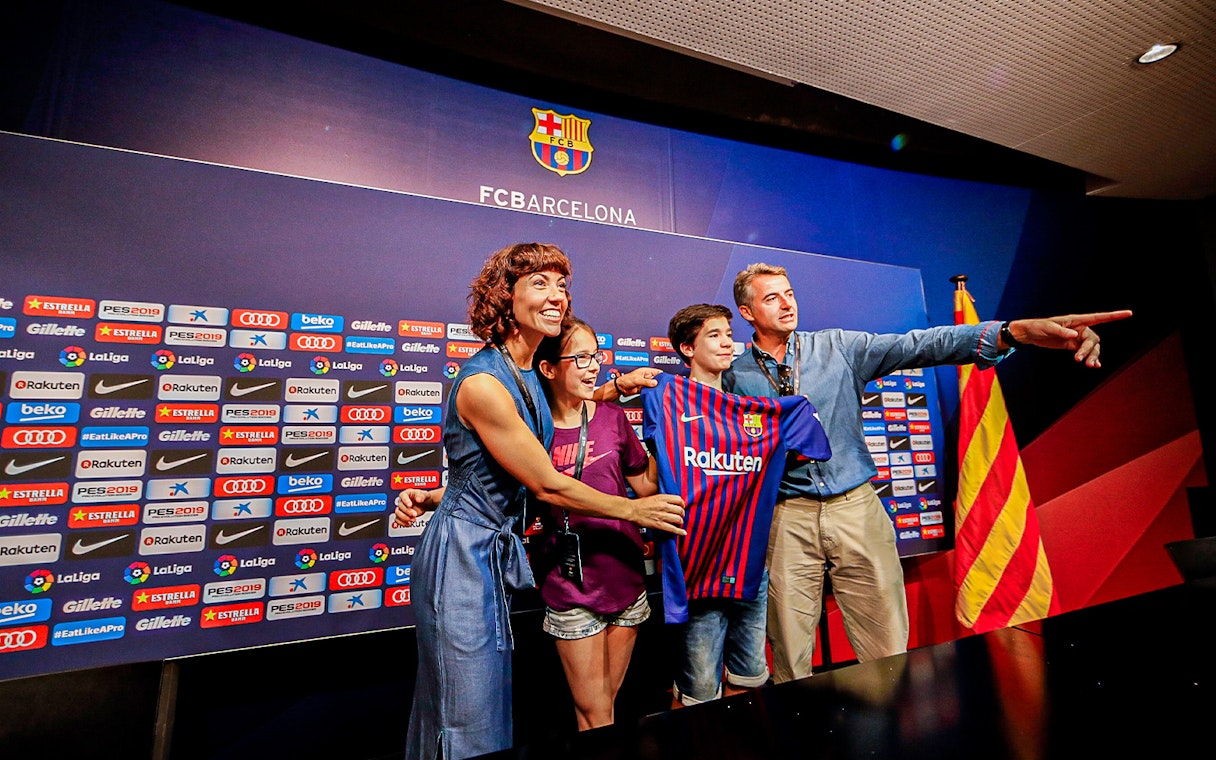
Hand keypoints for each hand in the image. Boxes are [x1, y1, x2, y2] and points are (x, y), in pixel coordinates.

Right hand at [392, 488, 432, 527]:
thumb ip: (421, 496)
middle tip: (415, 514)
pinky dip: (402, 523)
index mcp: (406, 494)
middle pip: (400, 506)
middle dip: (407, 511)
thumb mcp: (424, 494)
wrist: (424, 504)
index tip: (410, 505)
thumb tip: (419, 499)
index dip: (406, 501)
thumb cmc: (422, 497)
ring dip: (404, 518)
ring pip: (397, 513)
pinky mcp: (402, 515)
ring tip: (413, 519)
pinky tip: (409, 524)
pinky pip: (397, 520)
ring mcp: (401, 509)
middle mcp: (402, 501)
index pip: (403, 496)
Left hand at [614, 367, 661, 395]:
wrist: (619, 388)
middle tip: (664, 387)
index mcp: (646, 371)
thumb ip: (646, 382)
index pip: (657, 372)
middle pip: (657, 379)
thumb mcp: (637, 379)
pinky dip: (652, 392)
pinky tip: (655, 394)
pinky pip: (650, 390)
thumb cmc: (625, 380)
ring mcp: (645, 383)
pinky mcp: (644, 389)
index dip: (662, 375)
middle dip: (660, 383)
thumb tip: (655, 383)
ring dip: (656, 388)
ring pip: (654, 386)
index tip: (667, 379)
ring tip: (659, 391)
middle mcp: (646, 377)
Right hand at [627, 493, 685, 534]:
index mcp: (663, 498)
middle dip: (682, 514)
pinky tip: (683, 533)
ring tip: (679, 522)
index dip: (682, 504)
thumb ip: (664, 499)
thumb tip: (673, 503)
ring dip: (680, 522)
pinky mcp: (659, 524)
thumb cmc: (641, 504)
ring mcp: (662, 516)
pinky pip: (673, 529)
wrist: (632, 510)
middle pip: (680, 510)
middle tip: (680, 516)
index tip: (682, 507)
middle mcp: (664, 506)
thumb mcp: (655, 497)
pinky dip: (679, 532)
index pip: (679, 500)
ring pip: (678, 519)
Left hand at [1007, 310, 1131, 367]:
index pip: (1098, 317)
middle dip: (1090, 350)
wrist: (1030, 334)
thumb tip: (1075, 336)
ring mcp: (1077, 338)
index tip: (1129, 313)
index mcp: (1076, 320)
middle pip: (1093, 339)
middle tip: (1080, 360)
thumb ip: (1062, 332)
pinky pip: (1085, 353)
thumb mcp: (1048, 328)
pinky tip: (1095, 366)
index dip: (1114, 315)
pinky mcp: (1073, 346)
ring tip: (1089, 366)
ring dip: (1091, 356)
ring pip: (1092, 348)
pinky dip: (1090, 358)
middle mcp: (1080, 328)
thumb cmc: (1038, 327)